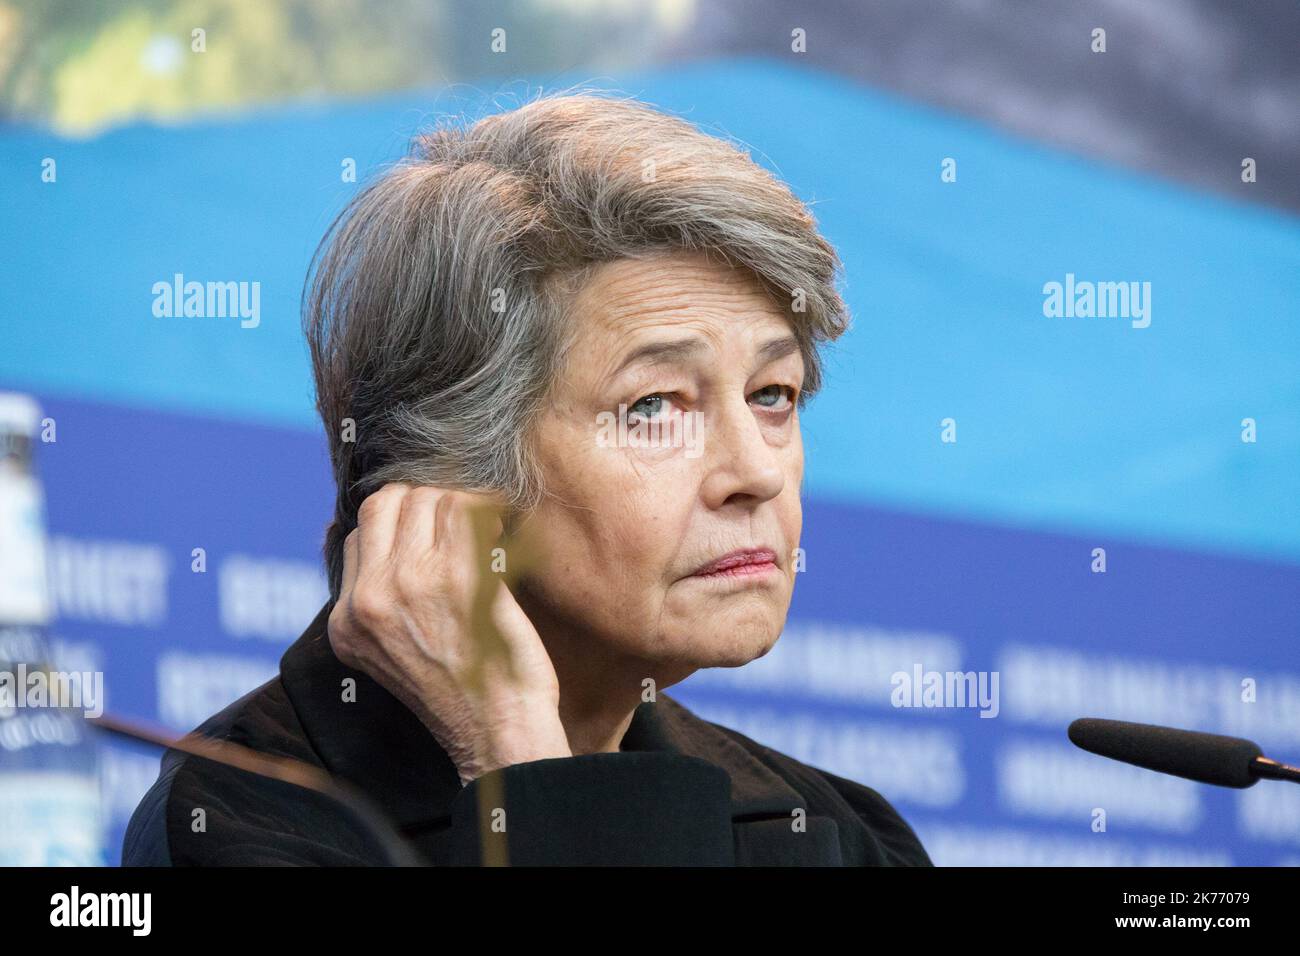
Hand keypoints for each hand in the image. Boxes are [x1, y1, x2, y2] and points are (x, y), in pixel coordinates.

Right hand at [327, 482, 571, 784]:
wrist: (498, 732)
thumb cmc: (459, 692)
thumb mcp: (387, 652)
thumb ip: (371, 595)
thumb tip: (344, 529)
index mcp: (347, 620)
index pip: (359, 532)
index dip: (402, 519)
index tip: (434, 527)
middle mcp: (370, 598)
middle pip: (388, 502)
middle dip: (427, 499)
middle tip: (462, 517)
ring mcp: (412, 583)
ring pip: (427, 497)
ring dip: (461, 503)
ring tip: (485, 525)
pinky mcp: (459, 577)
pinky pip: (466, 510)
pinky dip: (488, 509)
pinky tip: (501, 530)